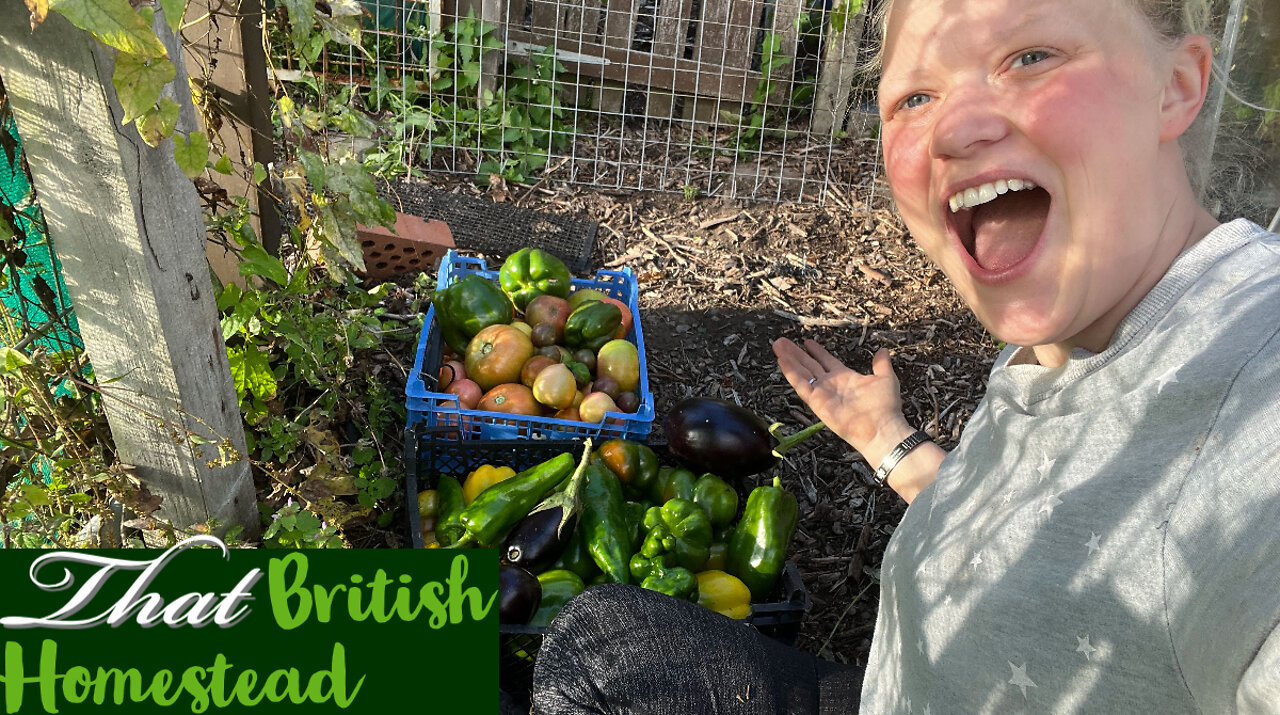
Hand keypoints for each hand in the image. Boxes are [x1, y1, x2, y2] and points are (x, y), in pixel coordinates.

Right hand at [772, 338, 914, 464]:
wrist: (881, 428)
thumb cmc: (885, 407)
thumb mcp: (886, 378)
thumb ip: (881, 364)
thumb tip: (882, 351)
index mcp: (845, 377)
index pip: (826, 361)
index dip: (816, 351)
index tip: (807, 341)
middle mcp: (830, 384)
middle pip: (809, 365)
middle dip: (796, 353)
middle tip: (783, 341)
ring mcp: (822, 393)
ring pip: (801, 372)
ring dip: (789, 359)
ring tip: (778, 346)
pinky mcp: (816, 402)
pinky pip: (800, 385)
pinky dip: (790, 372)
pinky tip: (782, 360)